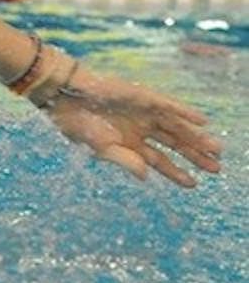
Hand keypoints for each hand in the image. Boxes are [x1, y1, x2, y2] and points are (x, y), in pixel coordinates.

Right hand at [43, 67, 221, 186]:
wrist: (66, 99)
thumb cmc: (77, 126)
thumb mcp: (102, 149)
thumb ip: (125, 161)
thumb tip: (147, 176)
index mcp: (130, 144)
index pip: (160, 160)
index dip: (176, 172)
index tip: (194, 184)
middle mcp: (141, 129)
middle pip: (174, 144)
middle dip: (194, 156)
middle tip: (216, 168)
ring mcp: (144, 113)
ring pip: (176, 127)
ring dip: (196, 138)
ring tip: (215, 149)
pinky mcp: (143, 97)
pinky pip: (170, 106)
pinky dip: (186, 113)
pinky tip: (202, 121)